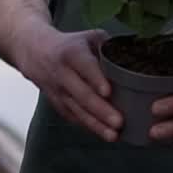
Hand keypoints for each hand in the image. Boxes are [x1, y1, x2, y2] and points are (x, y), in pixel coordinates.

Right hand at [14, 24, 121, 142]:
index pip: (84, 66)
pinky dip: (88, 127)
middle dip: (100, 109)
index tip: (108, 92)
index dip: (95, 78)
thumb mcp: (88, 37)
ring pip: (77, 110)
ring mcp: (58, 91)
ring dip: (95, 124)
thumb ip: (109, 46)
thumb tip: (137, 57)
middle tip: (119, 122)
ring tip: (114, 135)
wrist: (35, 52)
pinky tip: (105, 134)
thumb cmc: (71, 45)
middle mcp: (62, 73)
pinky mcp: (57, 104)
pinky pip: (73, 118)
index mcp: (72, 53)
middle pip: (81, 94)